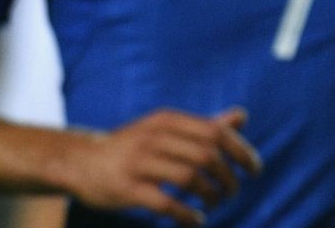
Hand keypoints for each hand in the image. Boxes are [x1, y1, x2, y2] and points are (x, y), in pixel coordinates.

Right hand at [58, 107, 260, 225]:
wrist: (79, 161)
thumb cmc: (133, 146)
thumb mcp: (166, 129)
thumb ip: (203, 126)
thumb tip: (242, 117)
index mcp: (168, 120)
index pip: (216, 133)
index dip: (241, 152)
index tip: (254, 170)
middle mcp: (154, 137)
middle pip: (206, 156)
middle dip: (228, 178)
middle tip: (233, 192)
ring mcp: (138, 163)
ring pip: (190, 179)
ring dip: (211, 195)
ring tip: (215, 203)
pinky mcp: (125, 189)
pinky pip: (166, 203)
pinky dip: (187, 214)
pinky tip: (195, 220)